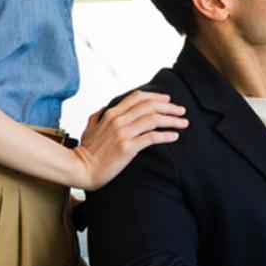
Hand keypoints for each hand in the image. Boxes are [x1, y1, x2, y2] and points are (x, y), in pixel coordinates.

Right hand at [72, 91, 186, 190]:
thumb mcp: (89, 128)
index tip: (168, 99)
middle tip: (182, 110)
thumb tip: (104, 108)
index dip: (156, 96)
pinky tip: (175, 136)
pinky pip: (151, 137)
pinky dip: (166, 135)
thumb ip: (97, 116)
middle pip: (150, 106)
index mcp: (112, 113)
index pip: (138, 97)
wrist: (81, 169)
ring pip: (153, 119)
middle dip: (169, 106)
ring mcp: (123, 133)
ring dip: (172, 120)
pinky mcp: (127, 148)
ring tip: (184, 123)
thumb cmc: (86, 151)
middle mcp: (119, 120)